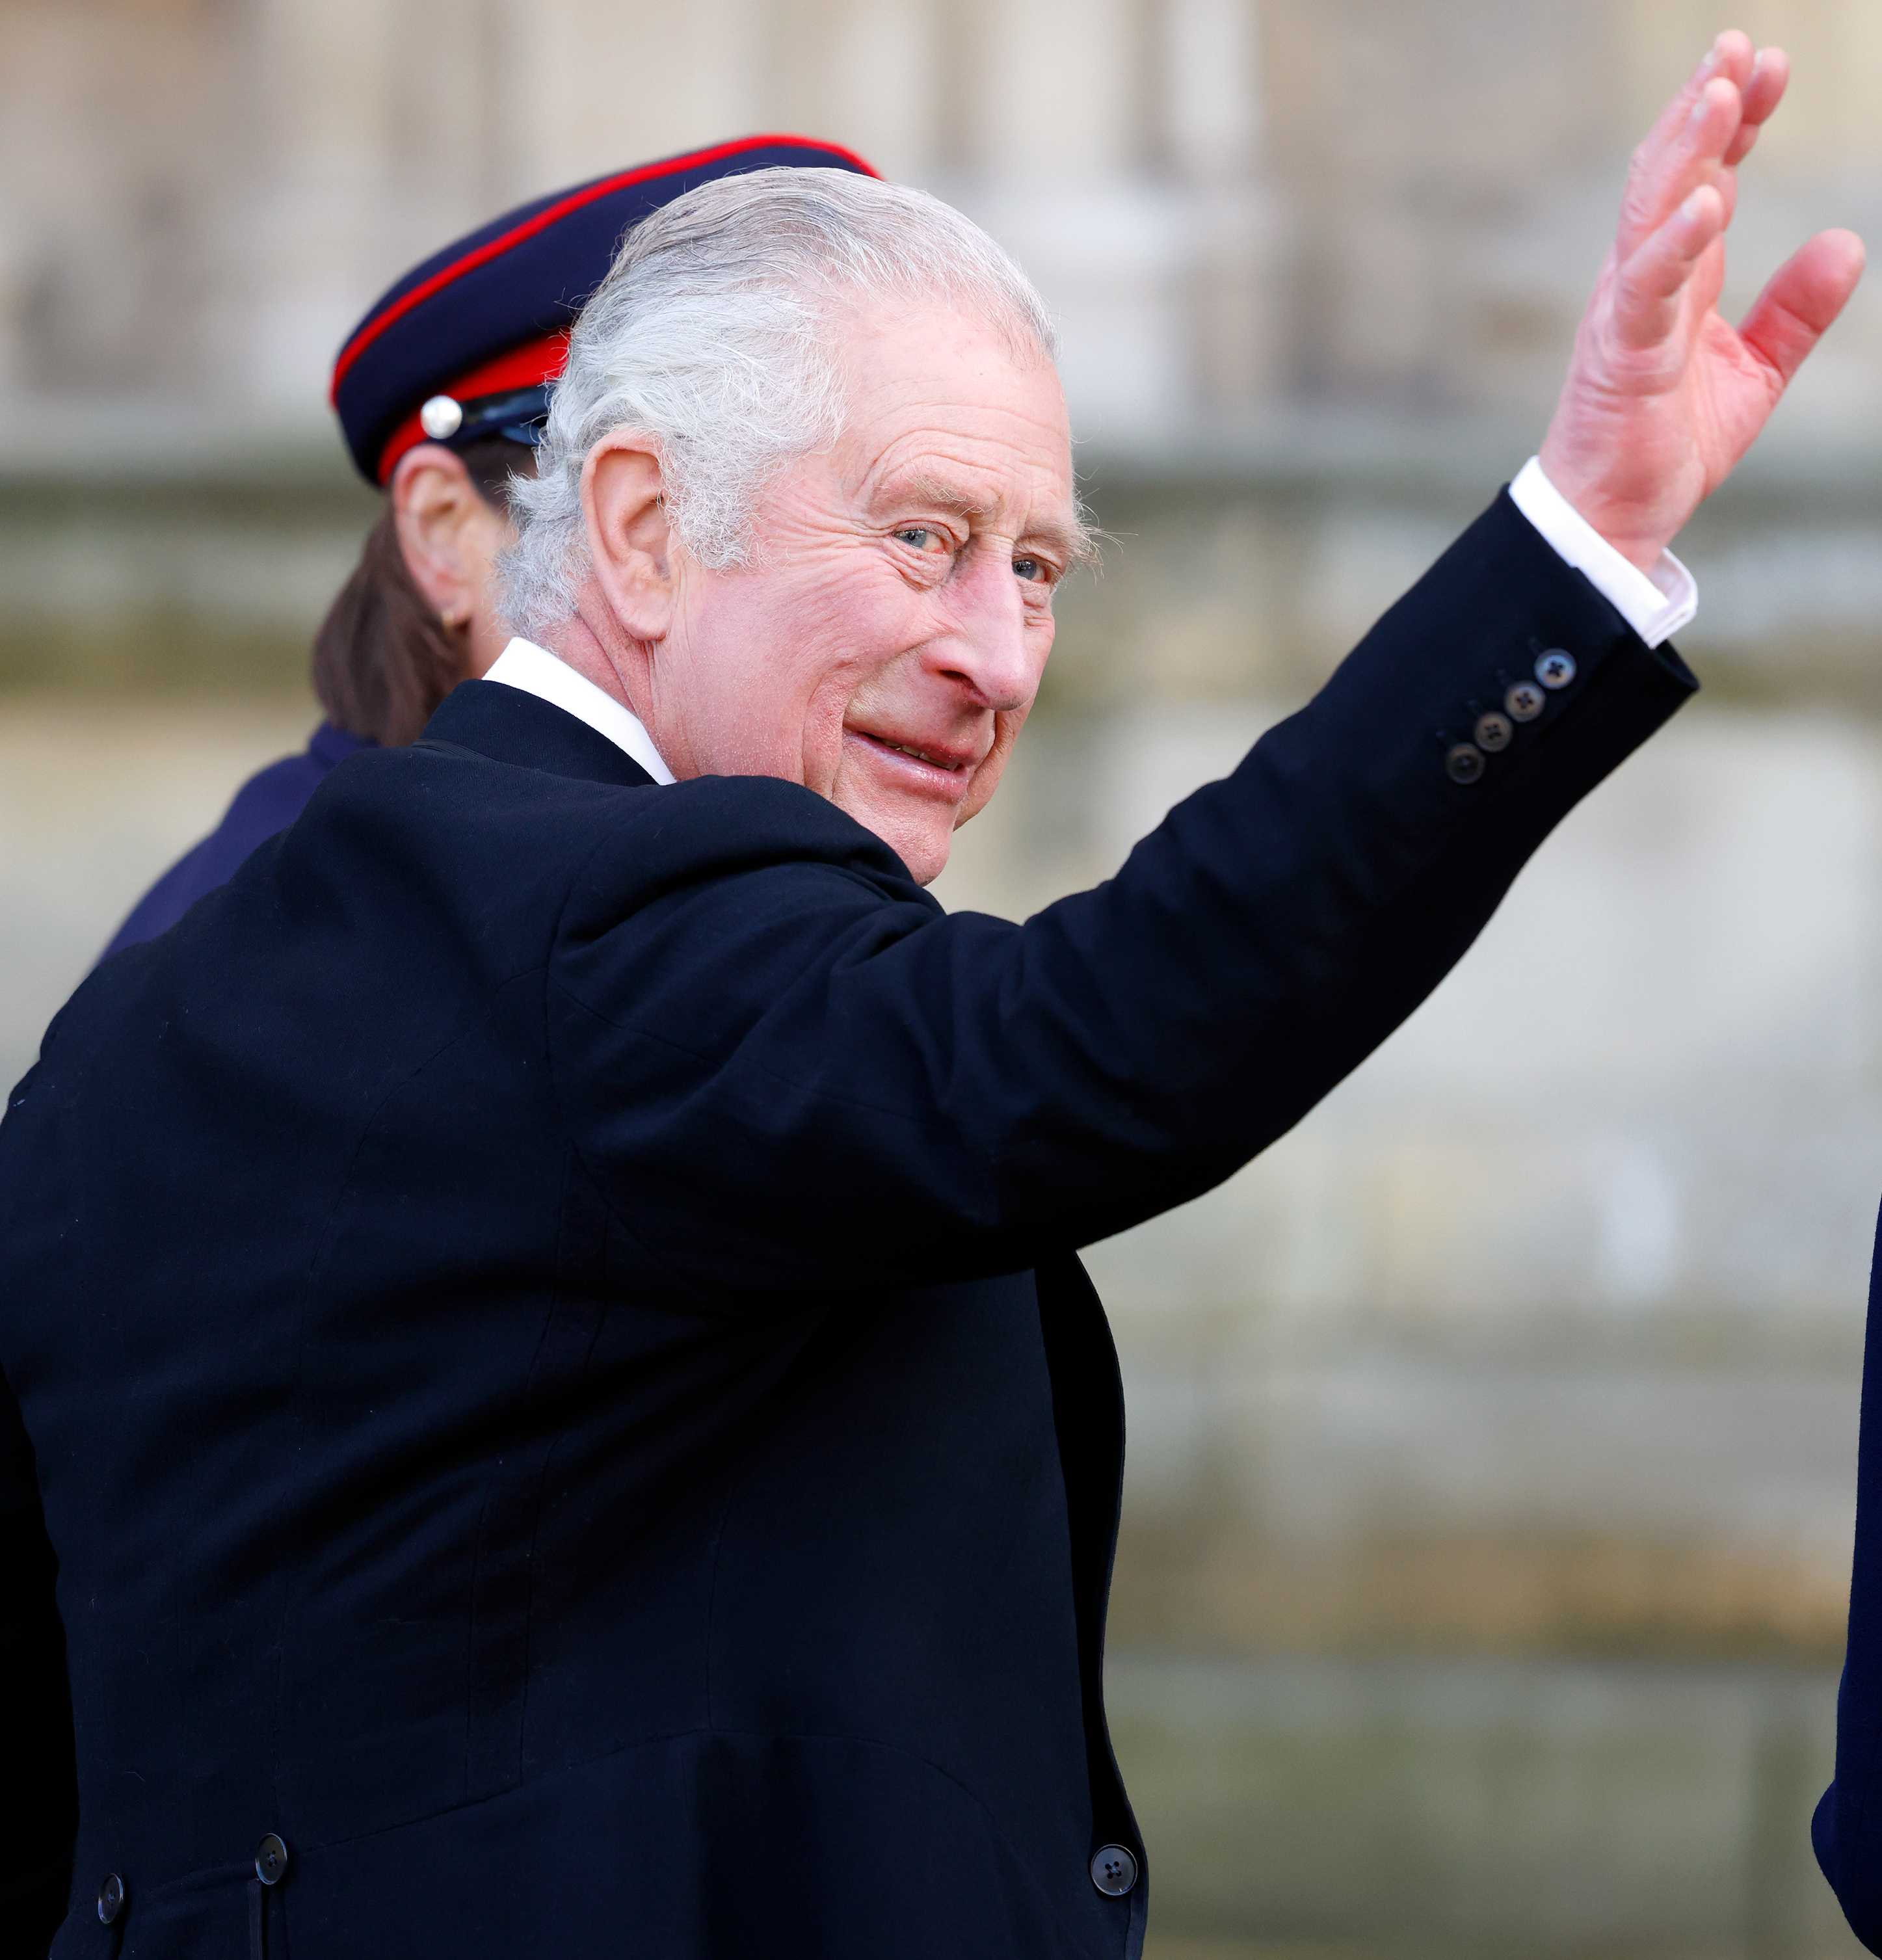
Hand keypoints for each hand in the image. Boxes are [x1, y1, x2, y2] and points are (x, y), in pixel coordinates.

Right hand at [1539, 32, 1864, 570]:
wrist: (1615, 519)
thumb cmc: (1664, 446)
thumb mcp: (1753, 373)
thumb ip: (1795, 312)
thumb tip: (1846, 244)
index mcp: (1675, 278)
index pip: (1704, 179)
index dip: (1735, 122)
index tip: (1769, 66)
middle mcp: (1643, 280)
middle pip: (1670, 173)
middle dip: (1703, 108)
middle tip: (1738, 45)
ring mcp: (1627, 311)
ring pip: (1650, 211)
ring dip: (1685, 149)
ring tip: (1719, 90)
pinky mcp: (1622, 352)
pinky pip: (1648, 286)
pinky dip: (1677, 241)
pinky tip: (1710, 199)